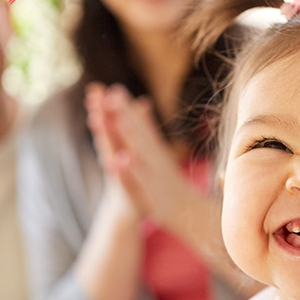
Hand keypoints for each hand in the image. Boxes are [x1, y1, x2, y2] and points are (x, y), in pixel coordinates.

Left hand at [93, 83, 198, 225]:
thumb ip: (146, 128)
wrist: (188, 211)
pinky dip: (128, 169)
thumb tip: (139, 102)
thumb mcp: (156, 151)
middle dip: (125, 113)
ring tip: (117, 120)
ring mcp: (154, 172)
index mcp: (152, 147)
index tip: (112, 88)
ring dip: (128, 136)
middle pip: (138, 131)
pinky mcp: (153, 190)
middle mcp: (155, 155)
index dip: (126, 106)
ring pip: (140, 151)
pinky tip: (117, 160)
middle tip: (112, 94)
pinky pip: (139, 178)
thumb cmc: (167, 180)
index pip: (138, 123)